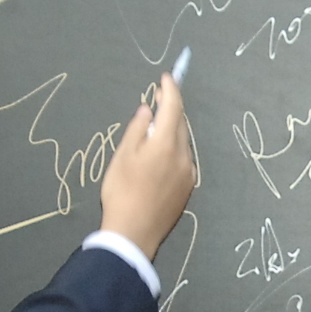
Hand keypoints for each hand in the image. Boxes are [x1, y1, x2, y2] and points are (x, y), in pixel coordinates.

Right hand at [100, 72, 196, 255]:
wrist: (133, 234)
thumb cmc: (121, 192)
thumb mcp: (122, 156)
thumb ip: (137, 129)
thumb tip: (149, 110)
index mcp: (165, 144)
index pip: (173, 107)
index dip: (170, 89)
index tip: (166, 77)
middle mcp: (183, 156)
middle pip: (180, 123)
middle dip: (171, 107)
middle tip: (158, 96)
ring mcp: (188, 173)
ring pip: (182, 142)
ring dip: (172, 130)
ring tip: (154, 128)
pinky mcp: (188, 188)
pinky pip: (183, 159)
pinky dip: (174, 148)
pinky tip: (160, 154)